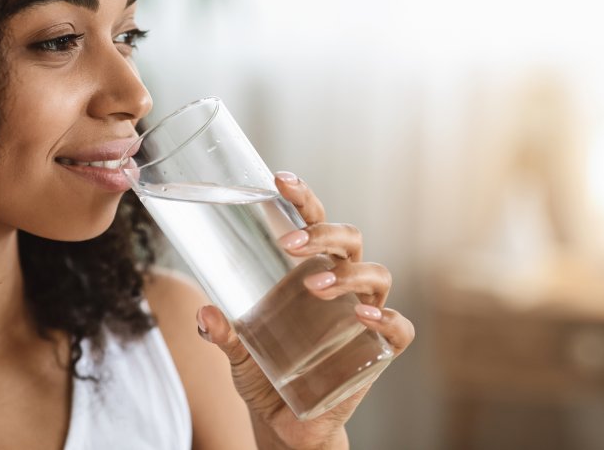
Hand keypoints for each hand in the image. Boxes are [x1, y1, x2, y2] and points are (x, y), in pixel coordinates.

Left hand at [195, 172, 414, 449]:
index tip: (279, 180)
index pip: (314, 222)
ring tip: (315, 286)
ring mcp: (363, 315)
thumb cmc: (263, 372)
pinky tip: (363, 317)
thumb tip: (204, 313)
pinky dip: (388, 319)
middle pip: (348, 239)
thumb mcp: (236, 352)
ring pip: (376, 274)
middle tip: (287, 244)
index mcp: (309, 269)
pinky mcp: (377, 350)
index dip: (303, 198)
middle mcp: (341, 284)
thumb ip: (220, 333)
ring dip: (348, 273)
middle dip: (323, 232)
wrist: (285, 423)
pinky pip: (399, 328)